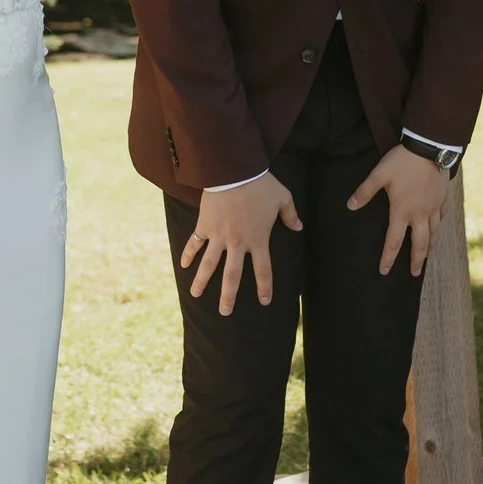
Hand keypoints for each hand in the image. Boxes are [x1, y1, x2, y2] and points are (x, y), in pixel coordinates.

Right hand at [182, 173, 301, 315]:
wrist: (234, 171)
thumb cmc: (261, 184)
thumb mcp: (282, 198)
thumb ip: (290, 215)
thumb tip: (299, 227)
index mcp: (259, 240)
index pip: (263, 270)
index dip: (264, 288)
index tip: (264, 301)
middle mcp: (238, 243)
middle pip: (232, 276)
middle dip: (228, 296)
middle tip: (225, 312)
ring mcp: (219, 236)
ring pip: (209, 265)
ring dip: (202, 282)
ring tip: (195, 296)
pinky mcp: (205, 226)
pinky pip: (195, 243)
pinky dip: (188, 254)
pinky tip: (183, 266)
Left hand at [348, 146, 451, 276]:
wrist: (430, 147)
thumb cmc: (402, 162)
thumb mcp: (379, 175)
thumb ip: (364, 192)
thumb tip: (350, 206)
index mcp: (402, 211)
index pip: (393, 241)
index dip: (388, 258)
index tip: (384, 271)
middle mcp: (420, 214)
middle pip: (419, 244)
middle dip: (416, 261)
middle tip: (414, 274)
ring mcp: (434, 207)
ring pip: (434, 233)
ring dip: (430, 247)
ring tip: (427, 256)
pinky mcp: (443, 198)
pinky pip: (442, 217)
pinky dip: (439, 226)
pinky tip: (437, 228)